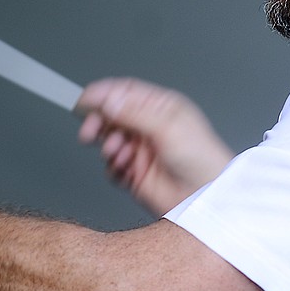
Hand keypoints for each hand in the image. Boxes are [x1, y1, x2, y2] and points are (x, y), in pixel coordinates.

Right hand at [75, 78, 233, 215]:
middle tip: (91, 129)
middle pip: (113, 115)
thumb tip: (109, 100)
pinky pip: (112, 166)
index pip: (126, 93)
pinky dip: (112, 166)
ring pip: (109, 140)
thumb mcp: (167, 127)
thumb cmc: (202, 159)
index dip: (104, 94)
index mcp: (161, 107)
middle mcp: (150, 126)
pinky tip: (124, 168)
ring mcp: (142, 149)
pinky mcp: (135, 172)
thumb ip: (135, 113)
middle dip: (99, 121)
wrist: (205, 197)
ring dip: (108, 145)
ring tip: (117, 152)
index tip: (84, 99)